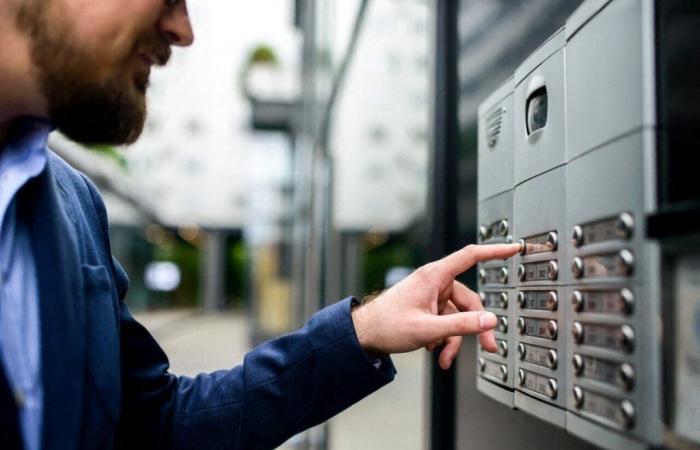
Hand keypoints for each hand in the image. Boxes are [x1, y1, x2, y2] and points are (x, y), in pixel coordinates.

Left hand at [351, 243, 520, 369]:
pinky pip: (446, 322)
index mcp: (434, 276)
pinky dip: (444, 338)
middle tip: (486, 347)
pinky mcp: (427, 309)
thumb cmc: (386, 325)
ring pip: (457, 316)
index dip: (494, 251)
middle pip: (469, 300)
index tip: (513, 247)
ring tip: (443, 356)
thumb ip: (461, 325)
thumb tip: (489, 321)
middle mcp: (434, 283)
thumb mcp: (428, 329)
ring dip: (454, 339)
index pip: (470, 256)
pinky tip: (433, 350)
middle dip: (474, 327)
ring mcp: (431, 296)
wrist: (364, 335)